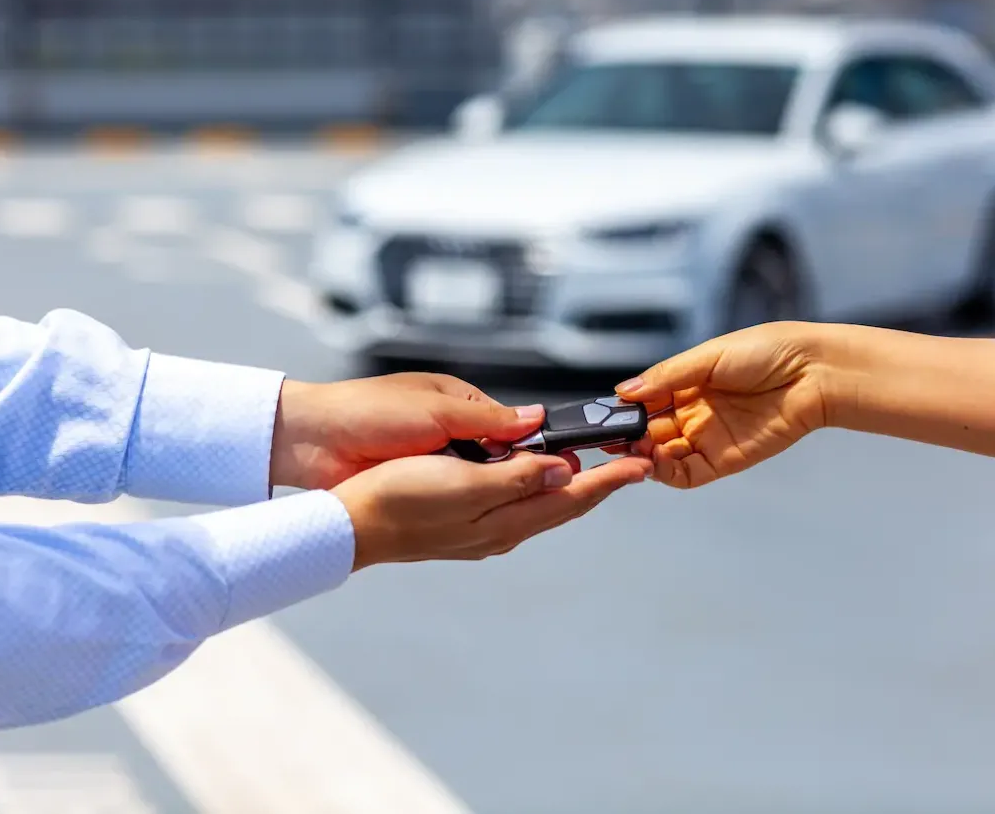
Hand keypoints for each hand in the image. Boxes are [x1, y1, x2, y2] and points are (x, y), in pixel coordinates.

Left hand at [271, 373, 553, 490]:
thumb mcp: (436, 412)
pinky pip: (453, 496)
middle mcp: (454, 432)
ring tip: (517, 506)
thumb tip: (538, 420)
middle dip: (523, 474)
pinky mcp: (416, 485)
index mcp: (462, 405)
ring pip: (480, 482)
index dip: (539, 449)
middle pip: (503, 460)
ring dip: (493, 490)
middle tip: (552, 491)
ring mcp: (435, 462)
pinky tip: (479, 515)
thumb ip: (488, 420)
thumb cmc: (370, 412)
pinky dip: (466, 502)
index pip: (515, 430)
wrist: (312, 439)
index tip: (566, 466)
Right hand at [333, 451, 651, 569]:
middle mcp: (500, 531)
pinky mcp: (460, 523)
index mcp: (506, 520)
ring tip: (592, 467)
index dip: (609, 480)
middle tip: (627, 463)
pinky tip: (532, 477)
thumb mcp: (464, 483)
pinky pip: (515, 505)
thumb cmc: (401, 498)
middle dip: (597, 484)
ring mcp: (480, 531)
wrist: (352, 525)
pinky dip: (536, 488)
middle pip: (562, 505)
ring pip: (540, 506)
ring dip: (568, 486)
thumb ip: (515, 478)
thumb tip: (562, 474)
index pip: (572, 497)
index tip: (641, 465)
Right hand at [612, 321, 831, 487]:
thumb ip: (666, 376)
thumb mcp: (709, 356)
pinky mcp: (724, 460)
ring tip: (633, 449)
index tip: (604, 415)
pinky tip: (655, 461)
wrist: (815, 372)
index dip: (624, 410)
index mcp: (686, 383)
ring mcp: (707, 437)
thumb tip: (624, 391)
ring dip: (643, 455)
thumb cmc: (768, 351)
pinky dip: (666, 473)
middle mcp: (693, 412)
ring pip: (662, 455)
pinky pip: (687, 474)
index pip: (644, 401)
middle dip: (628, 436)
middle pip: (649, 431)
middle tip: (610, 438)